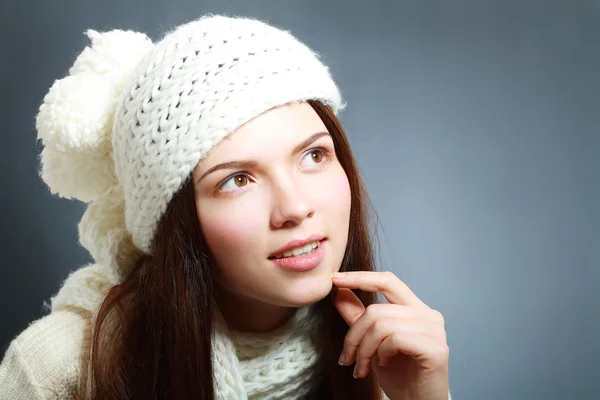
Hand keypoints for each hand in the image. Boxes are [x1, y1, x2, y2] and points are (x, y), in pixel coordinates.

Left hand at [332, 271, 448, 399]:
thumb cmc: (398, 375)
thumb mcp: (371, 341)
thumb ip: (357, 315)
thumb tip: (338, 290)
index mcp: (415, 308)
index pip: (387, 281)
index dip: (360, 277)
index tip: (335, 280)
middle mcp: (428, 315)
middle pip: (376, 309)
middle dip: (353, 334)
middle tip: (347, 357)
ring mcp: (434, 330)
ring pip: (381, 325)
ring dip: (364, 349)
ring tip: (363, 366)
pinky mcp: (436, 348)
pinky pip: (395, 339)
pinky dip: (382, 353)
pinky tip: (384, 365)